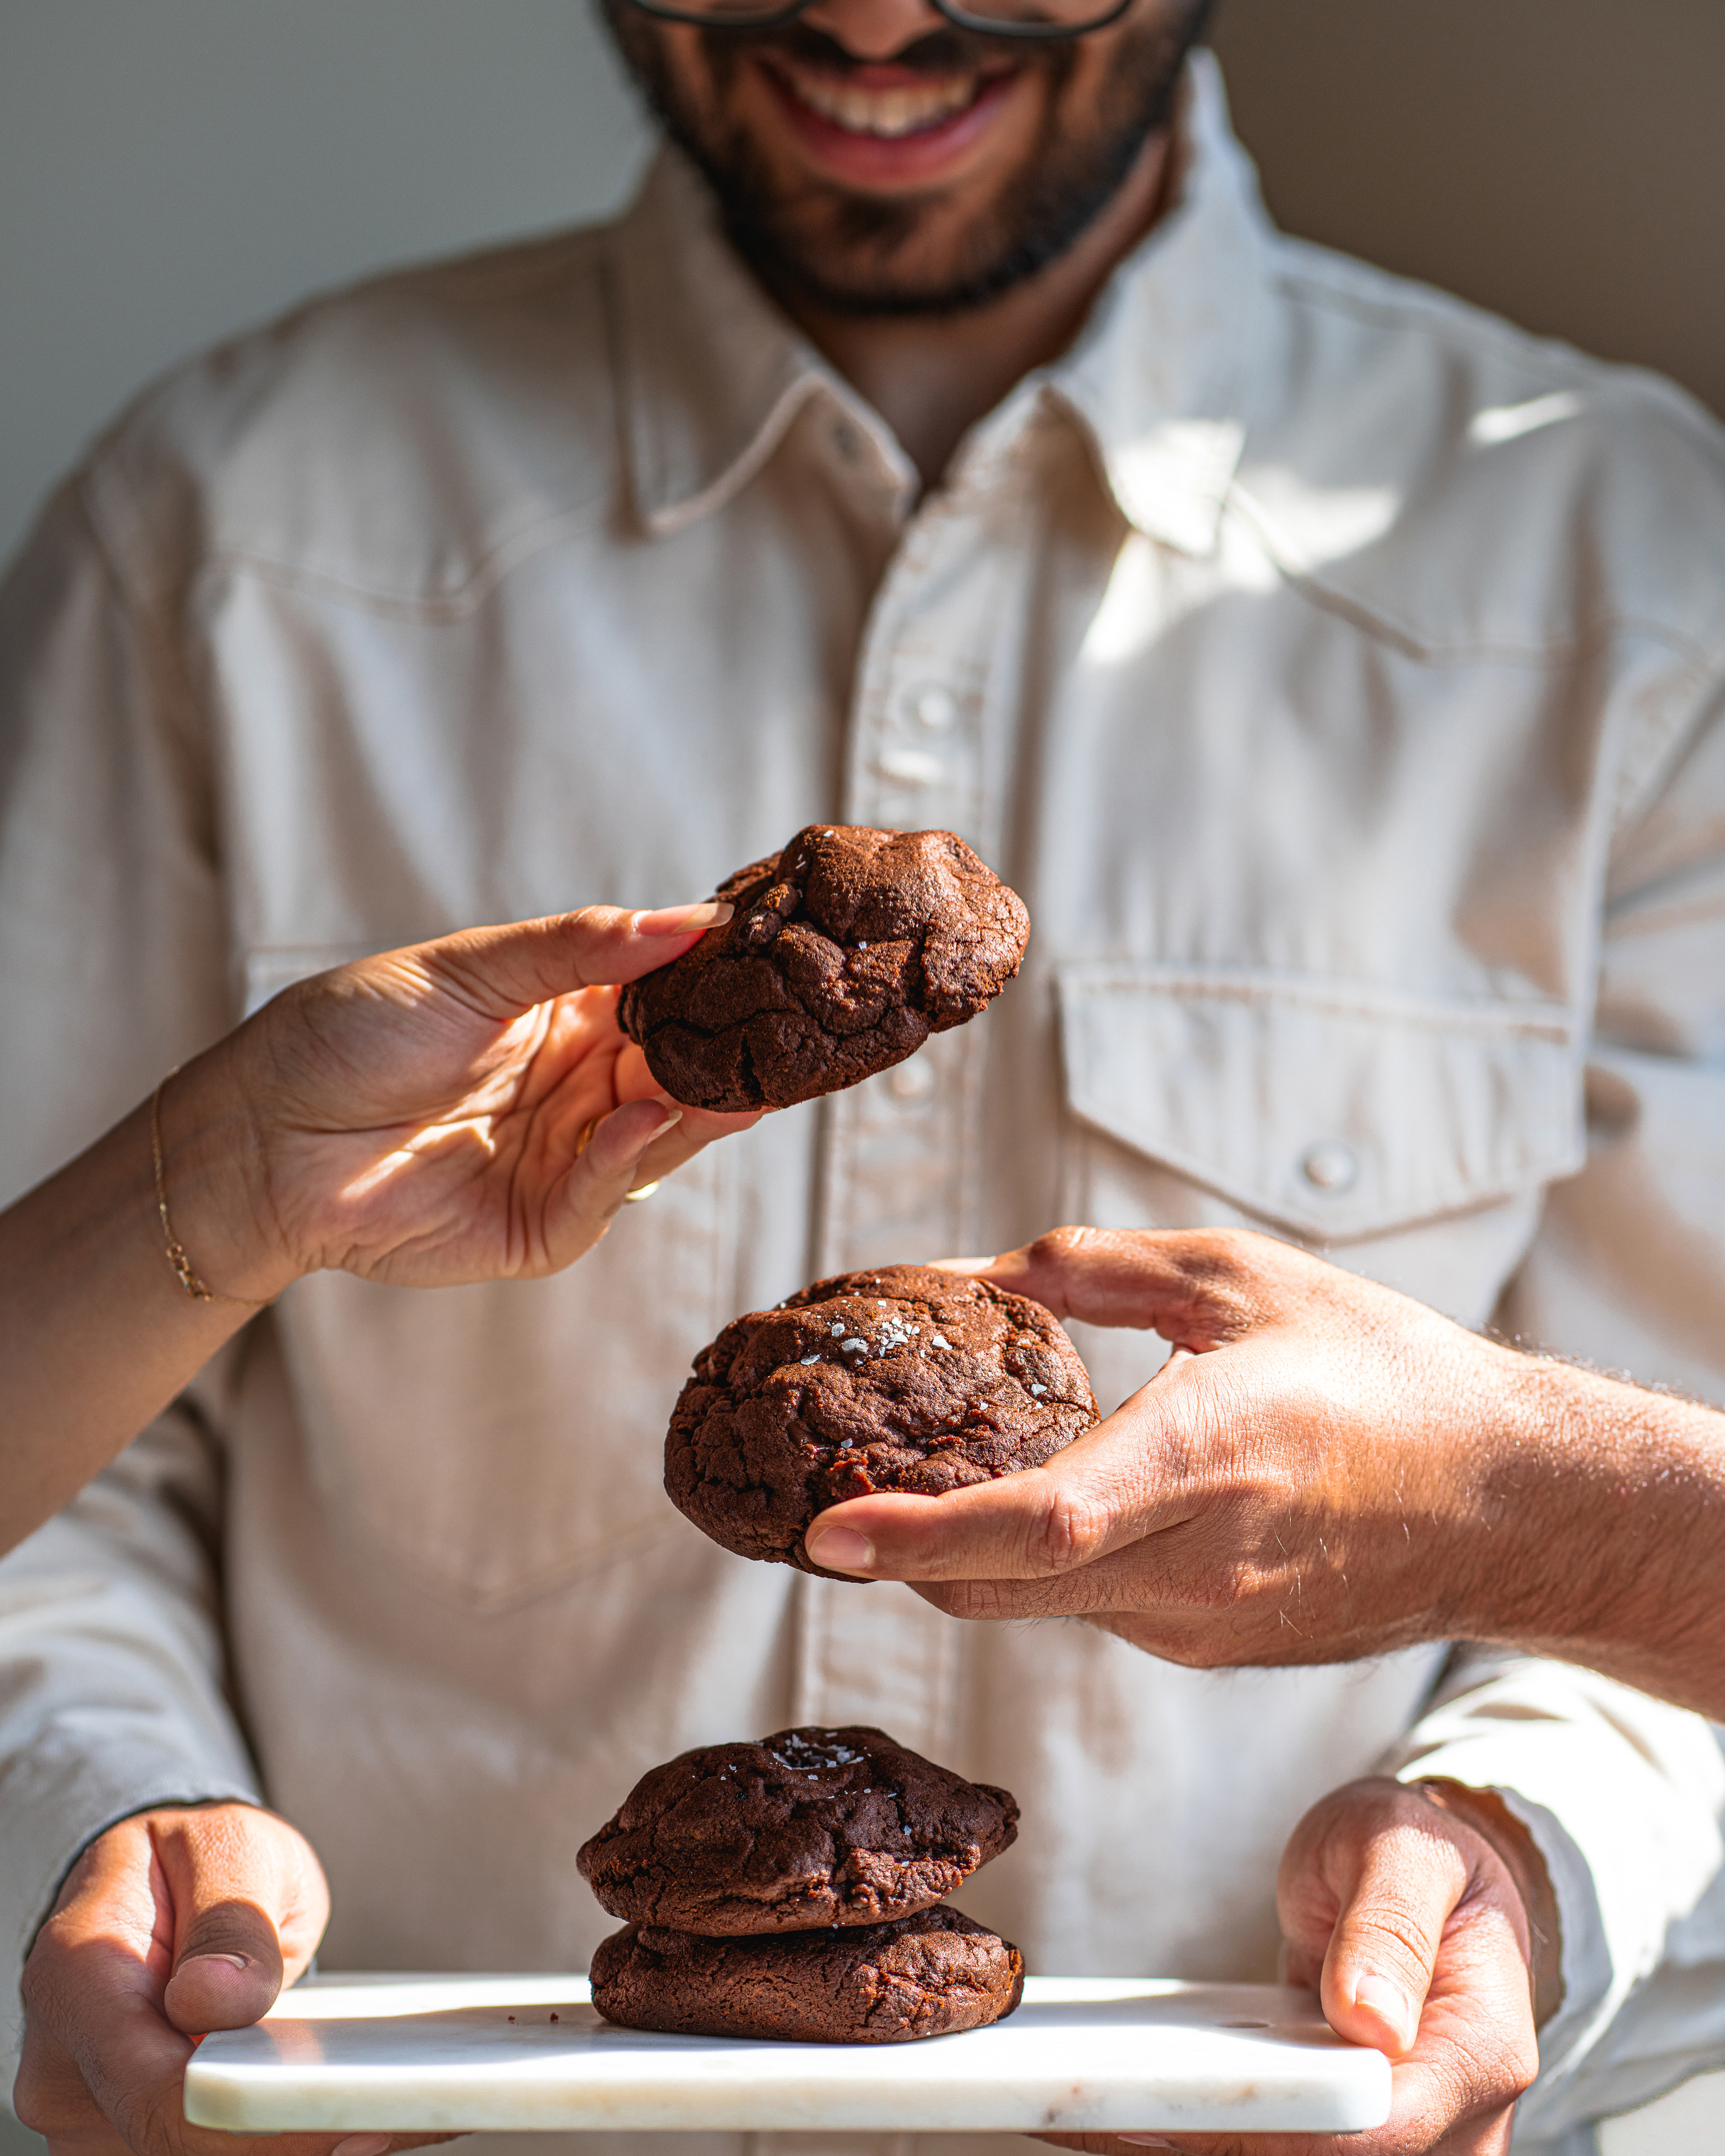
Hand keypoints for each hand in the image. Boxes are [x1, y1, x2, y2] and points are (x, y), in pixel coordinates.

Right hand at [14, 1801, 435, 2155]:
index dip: (252, 2121)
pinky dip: (250, 2136)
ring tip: (358, 2111)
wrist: (157, 1878)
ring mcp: (82, 2107)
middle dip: (274, 2138)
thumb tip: (212, 2000)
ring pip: (180, 2153)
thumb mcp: (232, 1847)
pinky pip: (187, 2147)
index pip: (158, 2093)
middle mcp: (62, 2062)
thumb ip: (230, 1919)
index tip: (345, 2121)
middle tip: (376, 2123)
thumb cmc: (198, 1855)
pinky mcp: (114, 2129)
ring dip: (267, 2139)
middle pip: (168, 2141)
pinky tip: (309, 2112)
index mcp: (79, 1976)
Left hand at [165, 902, 759, 1299]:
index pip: (668, 996)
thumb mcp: (470, 969)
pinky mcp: (539, 1228)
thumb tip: (691, 918)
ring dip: (700, 1110)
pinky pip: (603, 1196)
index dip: (718, 980)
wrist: (263, 1138)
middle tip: (788, 1025)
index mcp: (568, 1016)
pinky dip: (626, 1161)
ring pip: (661, 1137)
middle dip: (731, 1052)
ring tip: (744, 1080)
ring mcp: (564, 1160)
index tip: (776, 953)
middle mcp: (580, 1089)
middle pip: (680, 1071)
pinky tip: (637, 1121)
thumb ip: (580, 947)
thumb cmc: (350, 1035)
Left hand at [798, 1227, 1574, 1666]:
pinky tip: (1059, 1498)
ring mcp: (1200, 1625)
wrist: (1506, 1503)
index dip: (920, 1537)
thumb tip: (977, 1277)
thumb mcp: (1243, 1278)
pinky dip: (1045, 1561)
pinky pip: (1092, 1607)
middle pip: (1003, 1582)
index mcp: (1207, 1458)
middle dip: (901, 1550)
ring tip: (936, 1475)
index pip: (1039, 1522)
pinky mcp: (1207, 1650)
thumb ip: (1097, 1271)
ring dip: (970, 1551)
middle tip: (834, 1491)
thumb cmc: (1383, 1372)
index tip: (825, 1535)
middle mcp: (1196, 1564)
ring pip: (1036, 1600)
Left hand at [1038, 1777, 1555, 2155]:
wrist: (1432, 1882)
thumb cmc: (1422, 1852)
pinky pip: (1280, 2150)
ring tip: (1078, 2110)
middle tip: (1082, 2109)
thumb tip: (1370, 2020)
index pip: (1368, 2128)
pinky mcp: (1352, 2135)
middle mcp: (1456, 2122)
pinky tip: (1119, 2111)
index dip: (1260, 2129)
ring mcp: (1406, 2138)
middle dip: (1203, 2144)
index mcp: (1478, 2051)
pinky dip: (1202, 2136)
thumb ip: (1392, 1923)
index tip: (1151, 2109)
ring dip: (1189, 2144)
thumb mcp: (1405, 1848)